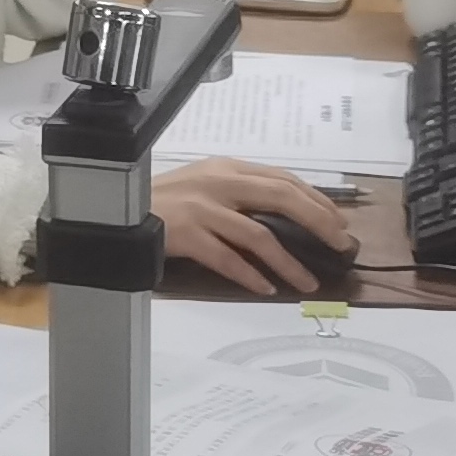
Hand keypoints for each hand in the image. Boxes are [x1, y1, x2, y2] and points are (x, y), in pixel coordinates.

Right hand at [155, 160, 353, 297]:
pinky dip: (251, 275)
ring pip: (259, 235)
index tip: (337, 221)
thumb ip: (237, 192)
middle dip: (318, 222)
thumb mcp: (202, 184)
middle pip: (281, 197)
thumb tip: (284, 213)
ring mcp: (202, 208)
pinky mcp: (187, 234)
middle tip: (340, 245)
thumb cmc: (161, 201)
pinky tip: (266, 287)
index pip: (282, 178)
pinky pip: (228, 259)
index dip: (316, 200)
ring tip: (308, 282)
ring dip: (289, 262)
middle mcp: (218, 182)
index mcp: (226, 168)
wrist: (116, 210)